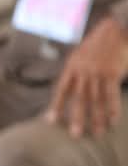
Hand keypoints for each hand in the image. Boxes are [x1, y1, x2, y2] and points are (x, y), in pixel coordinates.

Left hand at [47, 18, 127, 138]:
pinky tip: (113, 121)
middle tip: (75, 134)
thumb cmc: (97, 44)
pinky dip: (113, 108)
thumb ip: (75, 71)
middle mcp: (82, 71)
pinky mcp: (112, 73)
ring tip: (97, 133)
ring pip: (96, 99)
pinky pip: (112, 94)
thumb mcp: (79, 55)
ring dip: (97, 118)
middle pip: (78, 98)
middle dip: (76, 117)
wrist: (115, 31)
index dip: (56, 105)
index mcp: (71, 66)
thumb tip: (69, 88)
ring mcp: (97, 72)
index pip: (61, 89)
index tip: (51, 121)